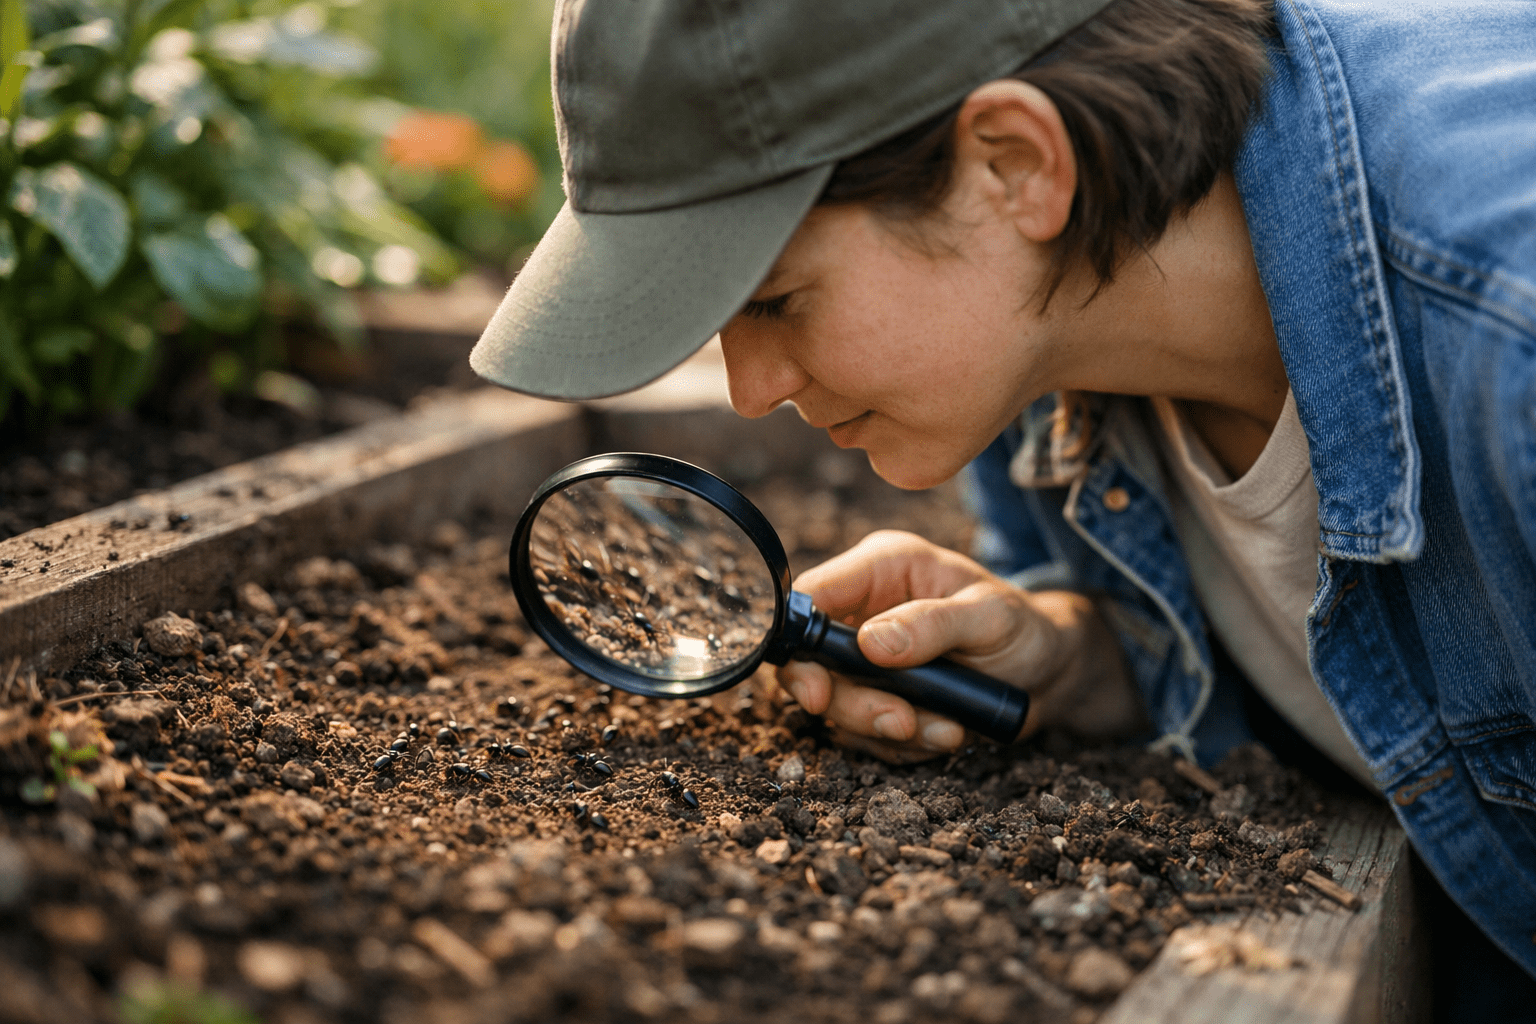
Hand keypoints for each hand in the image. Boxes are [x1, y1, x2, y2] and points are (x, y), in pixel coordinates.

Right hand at [777, 530, 1143, 761]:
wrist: (1050, 673)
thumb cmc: (1024, 627)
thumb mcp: (990, 616)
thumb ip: (932, 624)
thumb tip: (871, 644)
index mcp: (883, 568)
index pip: (812, 596)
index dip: (800, 643)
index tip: (819, 688)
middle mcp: (865, 611)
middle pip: (813, 663)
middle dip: (851, 704)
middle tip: (899, 722)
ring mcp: (869, 659)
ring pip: (837, 706)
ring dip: (885, 729)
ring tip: (944, 731)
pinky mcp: (881, 698)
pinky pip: (867, 734)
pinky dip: (905, 745)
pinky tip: (947, 734)